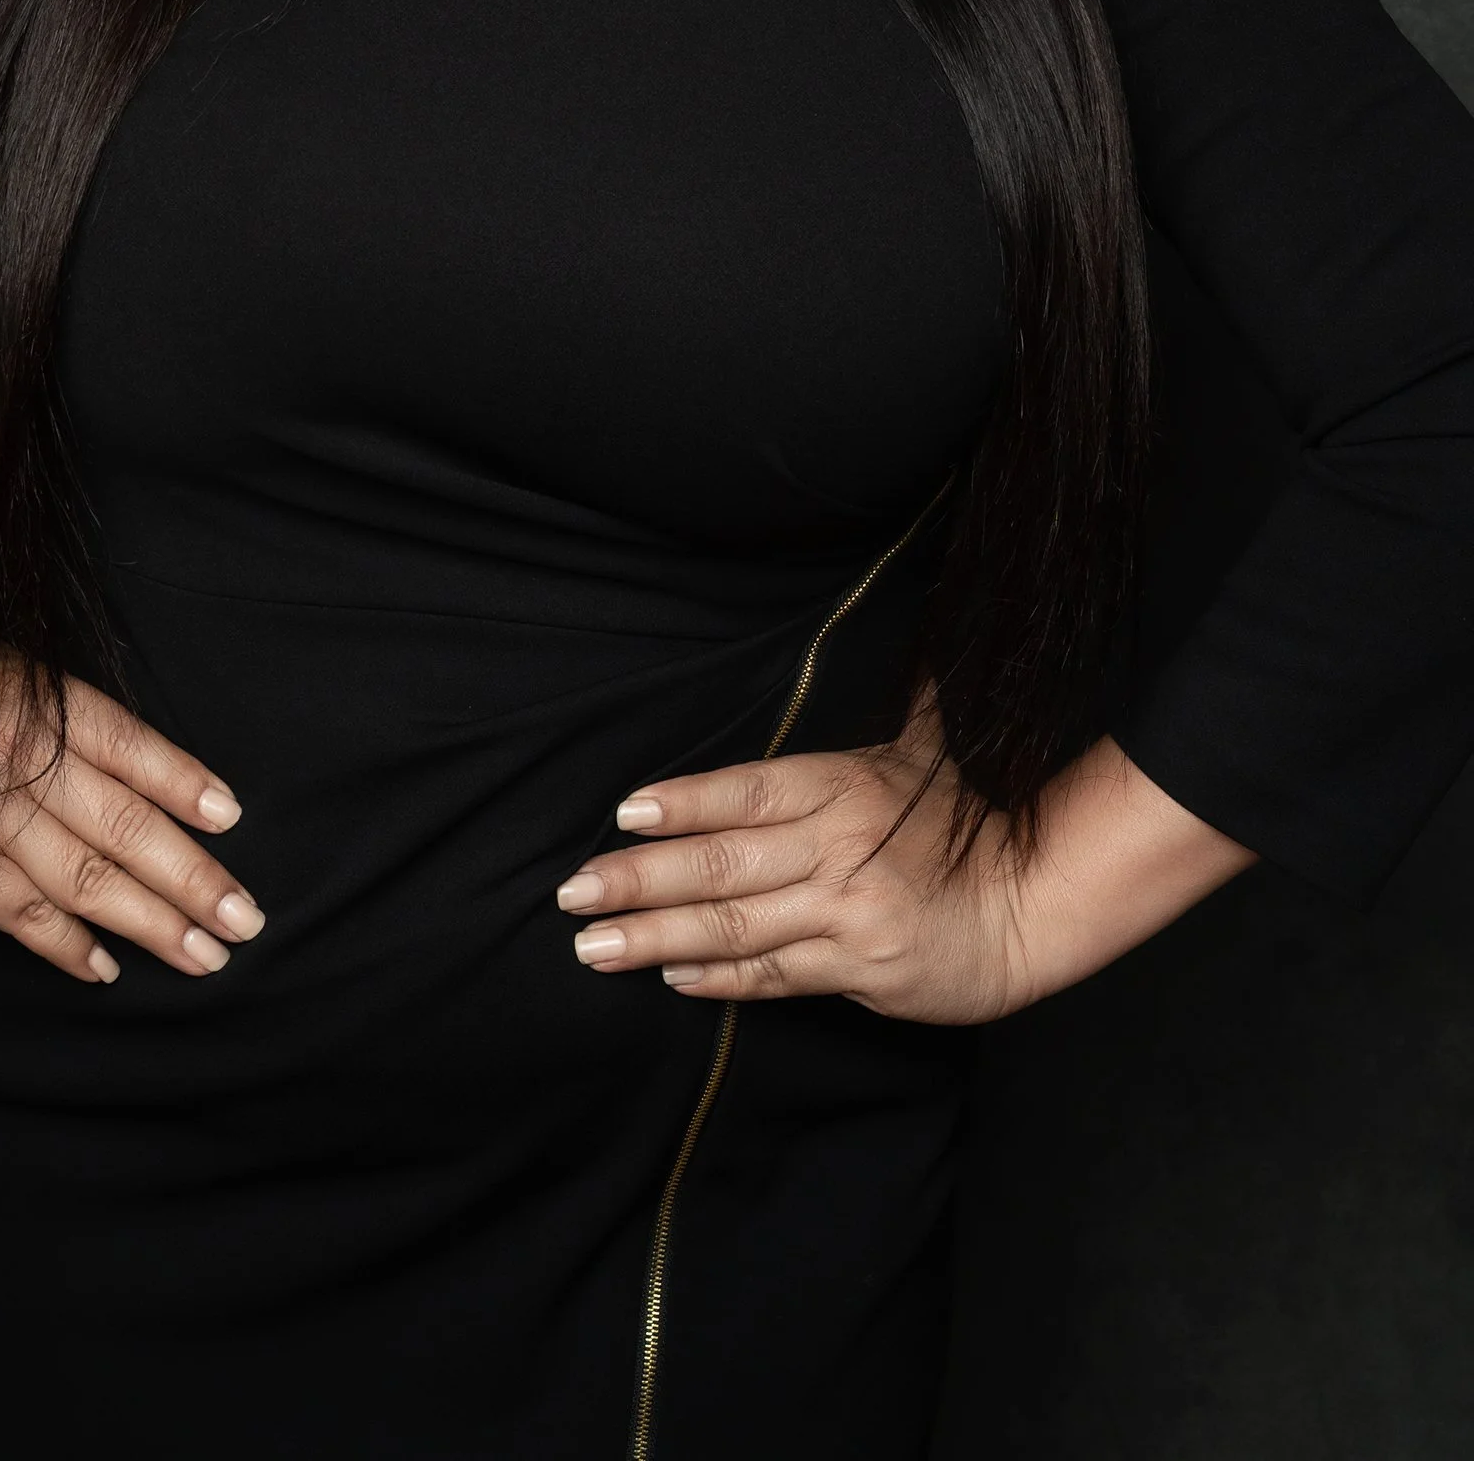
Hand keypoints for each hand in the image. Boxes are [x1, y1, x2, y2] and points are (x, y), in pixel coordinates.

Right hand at [0, 661, 264, 987]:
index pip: (131, 746)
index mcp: (40, 705)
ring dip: (152, 922)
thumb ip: (58, 720)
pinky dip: (69, 945)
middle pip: (127, 824)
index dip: (185, 783)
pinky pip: (26, 915)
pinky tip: (108, 968)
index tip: (232, 818)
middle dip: (192, 876)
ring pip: (89, 878)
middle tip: (246, 918)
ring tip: (205, 954)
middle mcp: (26, 761)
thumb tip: (135, 768)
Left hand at [556, 728, 1253, 1023]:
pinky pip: (774, 976)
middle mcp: (839, 849)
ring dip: (655, 937)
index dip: (685, 801)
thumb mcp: (933, 751)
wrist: (1035, 908)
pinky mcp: (858, 971)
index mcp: (844, 787)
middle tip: (573, 889)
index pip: (747, 791)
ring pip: (734, 926)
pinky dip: (719, 979)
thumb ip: (910, 700)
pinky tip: (668, 976)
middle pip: (721, 864)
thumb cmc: (969, 821)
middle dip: (639, 878)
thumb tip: (922, 627)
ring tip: (593, 945)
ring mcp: (846, 914)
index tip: (625, 811)